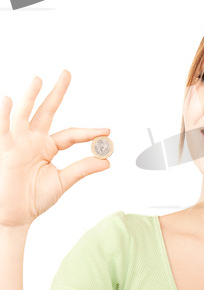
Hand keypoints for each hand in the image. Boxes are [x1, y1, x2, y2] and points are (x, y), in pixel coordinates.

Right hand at [0, 70, 110, 226]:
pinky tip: (8, 100)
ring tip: (39, 80)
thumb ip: (82, 169)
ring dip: (31, 97)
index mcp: (48, 147)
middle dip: (56, 92)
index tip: (107, 132)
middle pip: (46, 111)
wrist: (11, 216)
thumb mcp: (62, 182)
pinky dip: (4, 115)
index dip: (90, 133)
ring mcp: (16, 142)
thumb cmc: (33, 199)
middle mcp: (32, 140)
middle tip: (67, 73)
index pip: (71, 134)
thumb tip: (107, 161)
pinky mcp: (3, 149)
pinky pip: (3, 129)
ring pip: (24, 114)